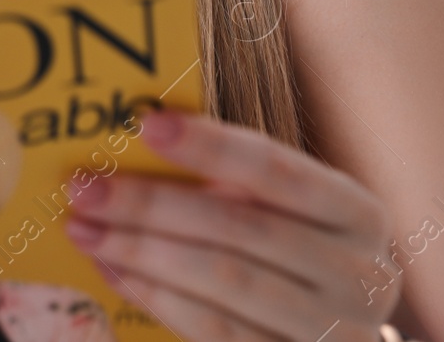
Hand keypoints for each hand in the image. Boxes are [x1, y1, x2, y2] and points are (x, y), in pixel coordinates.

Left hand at [65, 109, 395, 340]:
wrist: (329, 335)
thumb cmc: (290, 255)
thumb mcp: (279, 212)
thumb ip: (227, 181)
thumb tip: (134, 141)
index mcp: (356, 213)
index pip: (276, 168)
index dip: (210, 145)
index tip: (144, 124)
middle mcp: (359, 272)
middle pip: (239, 226)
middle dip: (150, 204)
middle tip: (84, 188)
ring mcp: (337, 329)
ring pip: (224, 279)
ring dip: (140, 251)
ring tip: (84, 230)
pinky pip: (216, 329)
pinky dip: (156, 296)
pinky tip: (114, 271)